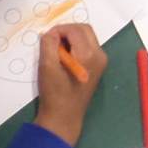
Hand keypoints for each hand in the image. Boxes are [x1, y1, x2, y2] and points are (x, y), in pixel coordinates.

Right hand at [33, 23, 105, 145]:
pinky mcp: (97, 67)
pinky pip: (87, 47)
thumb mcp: (47, 66)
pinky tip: (63, 58)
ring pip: (86, 37)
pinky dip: (75, 46)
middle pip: (84, 30)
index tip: (46, 39)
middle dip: (66, 31)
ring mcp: (101, 62)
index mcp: (90, 55)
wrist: (64, 118)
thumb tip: (50, 33)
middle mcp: (100, 56)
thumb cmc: (55, 93)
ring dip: (70, 38)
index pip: (75, 29)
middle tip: (51, 41)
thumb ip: (48, 44)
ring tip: (56, 51)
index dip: (59, 29)